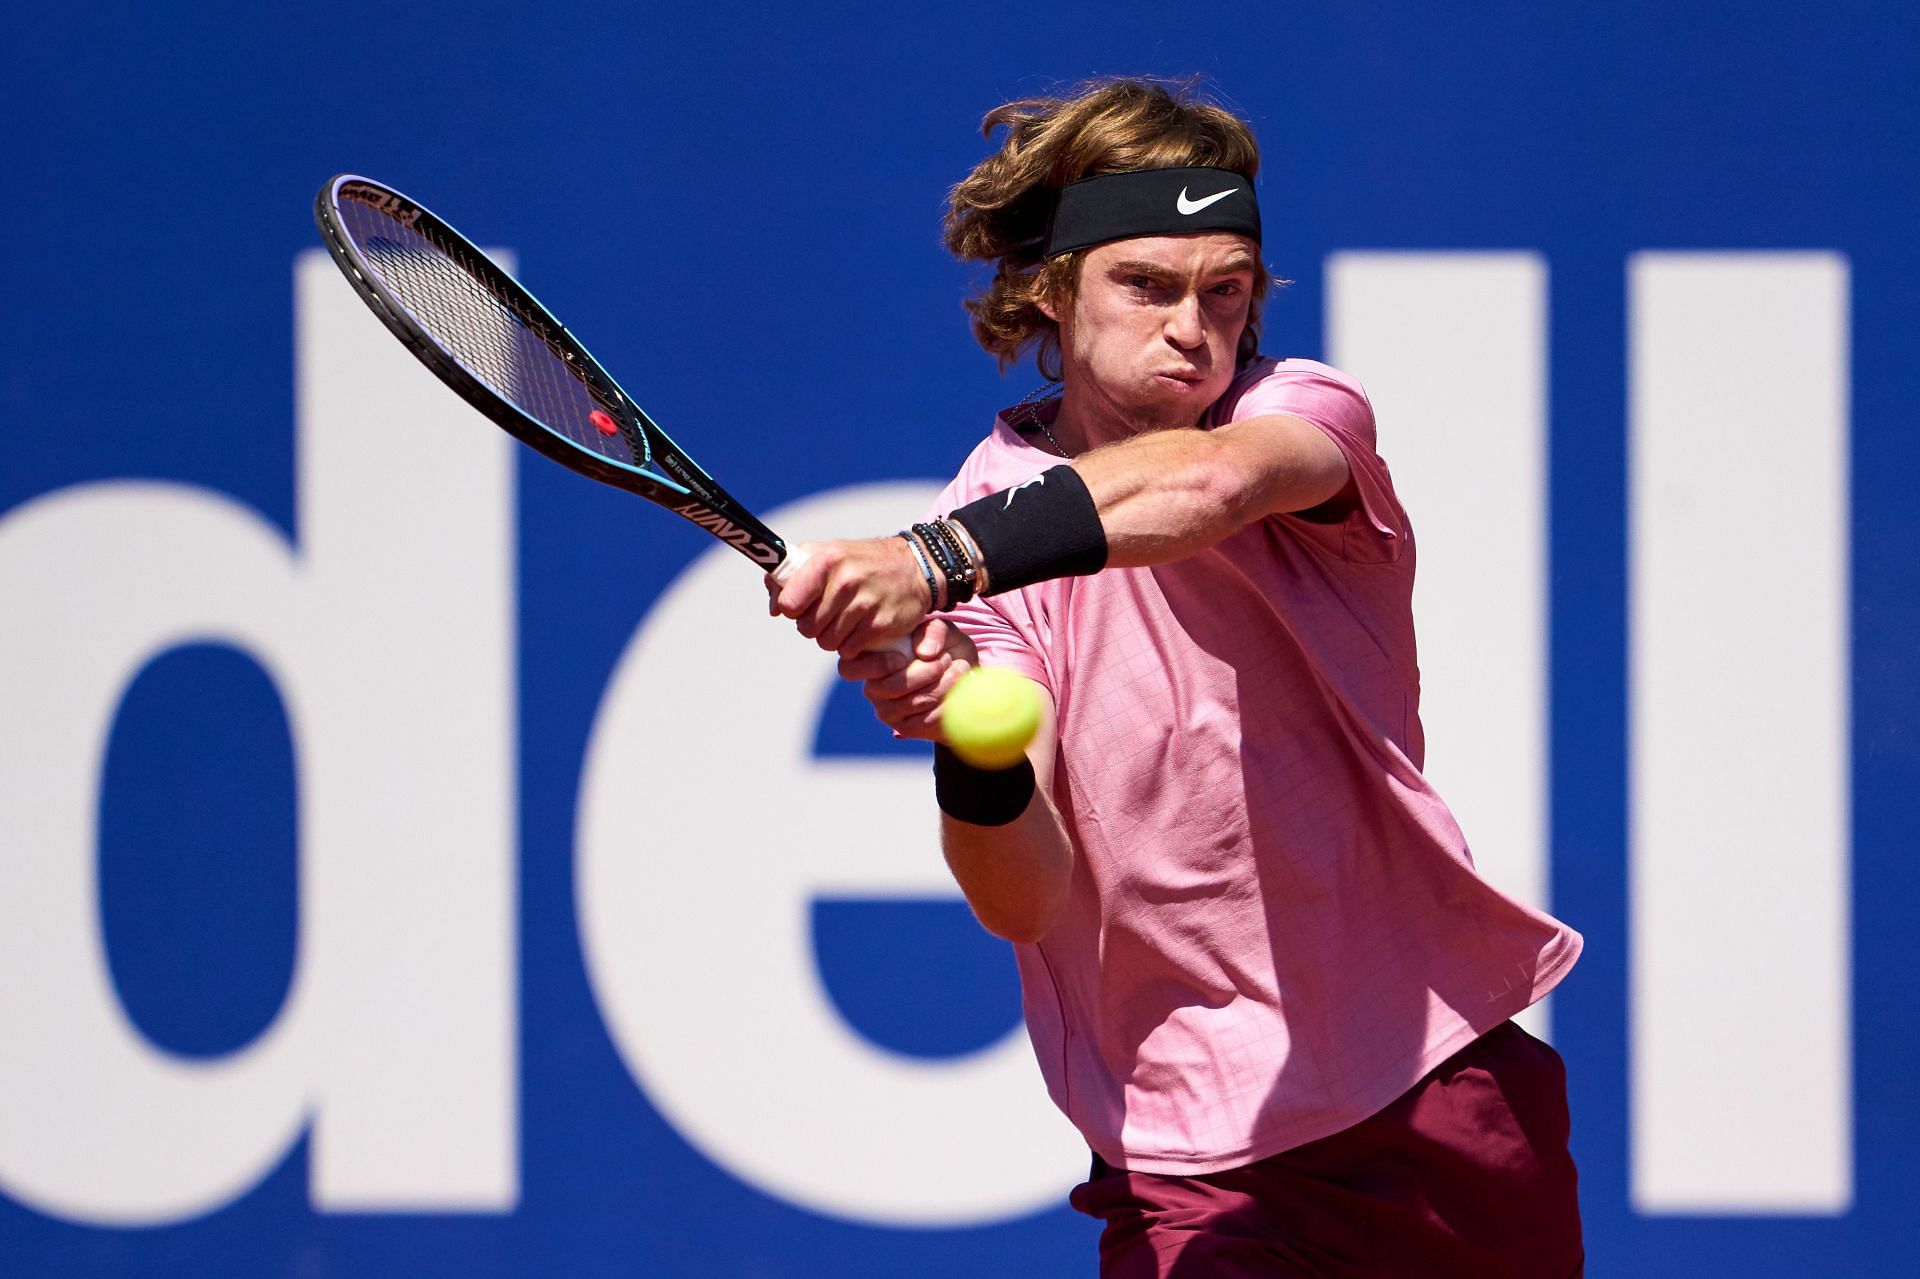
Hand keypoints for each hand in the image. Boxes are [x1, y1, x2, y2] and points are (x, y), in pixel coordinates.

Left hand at [766, 537, 932, 653]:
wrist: (914, 566)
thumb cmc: (860, 562)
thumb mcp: (826, 554)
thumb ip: (791, 574)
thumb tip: (774, 608)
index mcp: (827, 560)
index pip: (789, 603)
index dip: (791, 608)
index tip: (800, 604)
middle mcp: (846, 580)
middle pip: (807, 628)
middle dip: (813, 625)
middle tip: (828, 613)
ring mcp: (866, 604)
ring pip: (827, 642)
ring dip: (832, 637)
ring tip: (845, 619)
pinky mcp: (881, 624)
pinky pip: (849, 650)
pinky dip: (851, 645)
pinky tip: (861, 627)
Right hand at [835, 617, 979, 742]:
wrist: (966, 675)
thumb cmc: (945, 648)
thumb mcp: (942, 631)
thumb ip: (933, 632)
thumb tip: (924, 653)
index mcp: (871, 660)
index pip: (850, 668)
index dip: (876, 665)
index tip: (904, 657)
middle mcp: (873, 689)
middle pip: (890, 687)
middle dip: (926, 672)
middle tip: (946, 659)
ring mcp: (887, 712)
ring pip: (912, 703)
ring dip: (942, 685)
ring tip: (959, 669)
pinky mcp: (905, 728)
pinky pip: (925, 721)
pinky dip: (947, 703)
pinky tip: (958, 690)